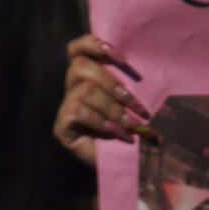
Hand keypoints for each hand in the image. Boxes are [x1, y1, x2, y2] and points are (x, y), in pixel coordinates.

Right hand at [52, 35, 152, 167]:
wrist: (126, 165)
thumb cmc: (135, 130)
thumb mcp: (137, 102)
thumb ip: (132, 82)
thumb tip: (146, 60)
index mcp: (90, 76)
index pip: (78, 49)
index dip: (93, 44)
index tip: (120, 57)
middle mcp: (74, 88)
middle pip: (80, 66)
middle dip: (111, 82)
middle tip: (135, 104)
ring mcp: (66, 107)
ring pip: (84, 90)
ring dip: (112, 107)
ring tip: (132, 124)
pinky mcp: (62, 126)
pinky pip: (78, 110)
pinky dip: (102, 121)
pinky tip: (117, 133)